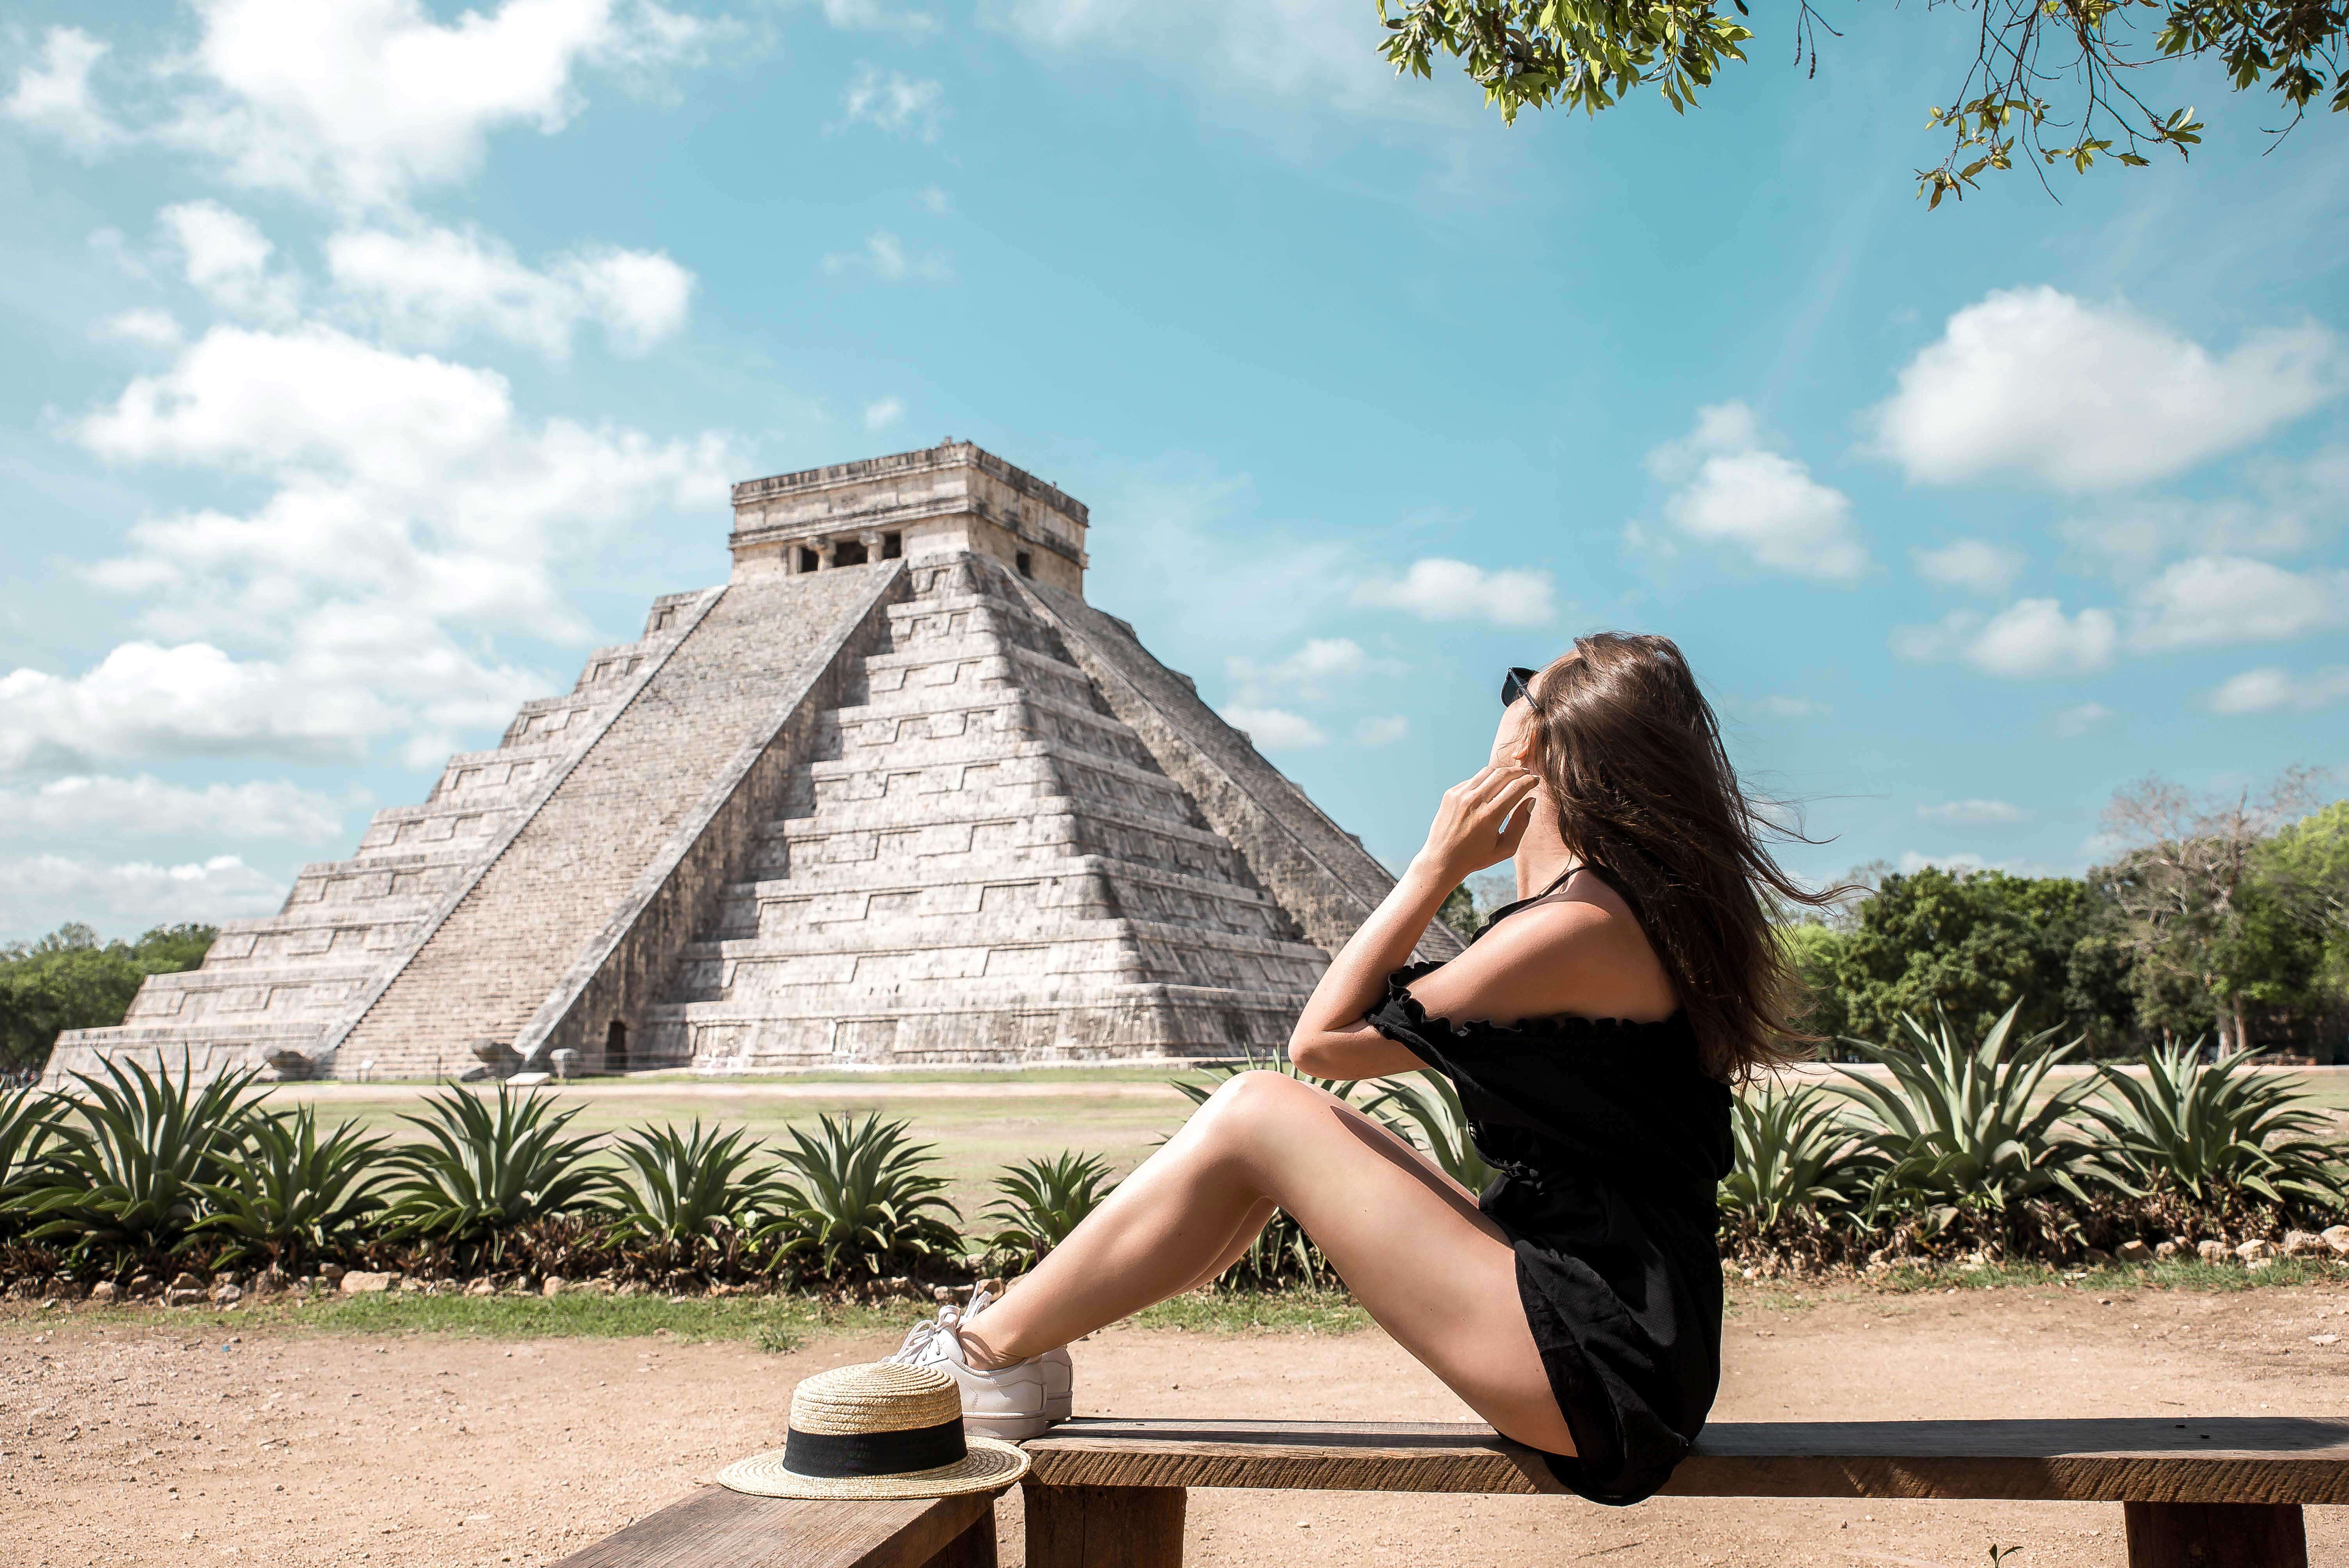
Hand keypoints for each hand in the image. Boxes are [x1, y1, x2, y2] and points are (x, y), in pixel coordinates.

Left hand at [1411, 764, 1539, 884]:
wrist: (1442, 859)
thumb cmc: (1476, 857)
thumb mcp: (1505, 848)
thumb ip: (1521, 824)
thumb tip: (1531, 800)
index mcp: (1489, 816)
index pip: (1516, 788)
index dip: (1530, 780)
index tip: (1536, 780)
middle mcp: (1473, 801)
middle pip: (1503, 774)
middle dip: (1519, 771)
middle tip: (1527, 773)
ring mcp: (1460, 795)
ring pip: (1487, 771)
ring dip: (1502, 772)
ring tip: (1512, 776)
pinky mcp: (1450, 793)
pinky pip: (1473, 779)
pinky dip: (1485, 780)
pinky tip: (1491, 787)